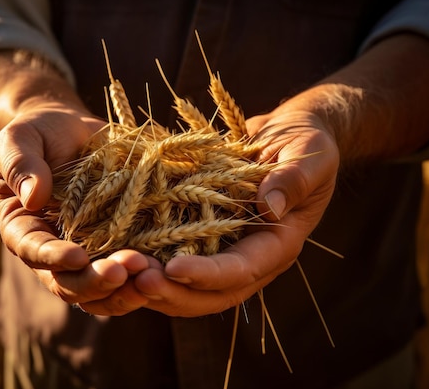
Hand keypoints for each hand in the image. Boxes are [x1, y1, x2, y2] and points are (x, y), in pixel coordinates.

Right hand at [0, 101, 155, 314]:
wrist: (73, 130)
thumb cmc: (39, 133)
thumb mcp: (19, 139)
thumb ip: (20, 165)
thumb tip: (33, 197)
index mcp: (23, 229)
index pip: (33, 251)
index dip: (53, 258)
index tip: (77, 256)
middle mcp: (53, 251)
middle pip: (69, 283)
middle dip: (95, 282)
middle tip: (123, 271)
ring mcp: (88, 252)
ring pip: (100, 291)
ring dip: (124, 290)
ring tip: (149, 275)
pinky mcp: (118, 246)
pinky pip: (129, 274)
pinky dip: (144, 278)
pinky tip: (165, 270)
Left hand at [131, 96, 339, 316]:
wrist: (288, 134)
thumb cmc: (304, 141)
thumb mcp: (308, 154)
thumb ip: (293, 180)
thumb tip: (269, 208)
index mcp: (278, 244)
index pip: (242, 270)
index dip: (208, 274)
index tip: (174, 268)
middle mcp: (250, 257)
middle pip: (211, 294)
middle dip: (174, 292)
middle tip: (137, 280)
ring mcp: (225, 251)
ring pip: (189, 288)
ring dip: (156, 286)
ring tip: (121, 272)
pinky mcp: (204, 238)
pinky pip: (176, 262)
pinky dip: (150, 265)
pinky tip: (121, 257)